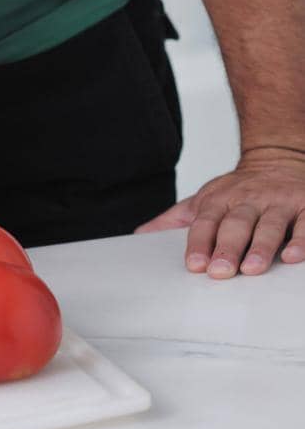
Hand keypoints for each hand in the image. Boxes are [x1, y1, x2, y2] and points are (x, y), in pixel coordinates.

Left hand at [135, 148, 304, 274]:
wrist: (277, 157)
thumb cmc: (237, 191)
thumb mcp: (203, 200)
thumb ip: (174, 220)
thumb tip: (140, 237)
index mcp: (220, 200)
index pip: (206, 221)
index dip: (199, 243)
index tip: (194, 265)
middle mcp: (248, 199)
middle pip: (236, 223)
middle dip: (227, 247)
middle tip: (220, 271)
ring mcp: (277, 202)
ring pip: (269, 225)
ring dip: (261, 247)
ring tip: (253, 268)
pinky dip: (300, 241)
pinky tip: (292, 258)